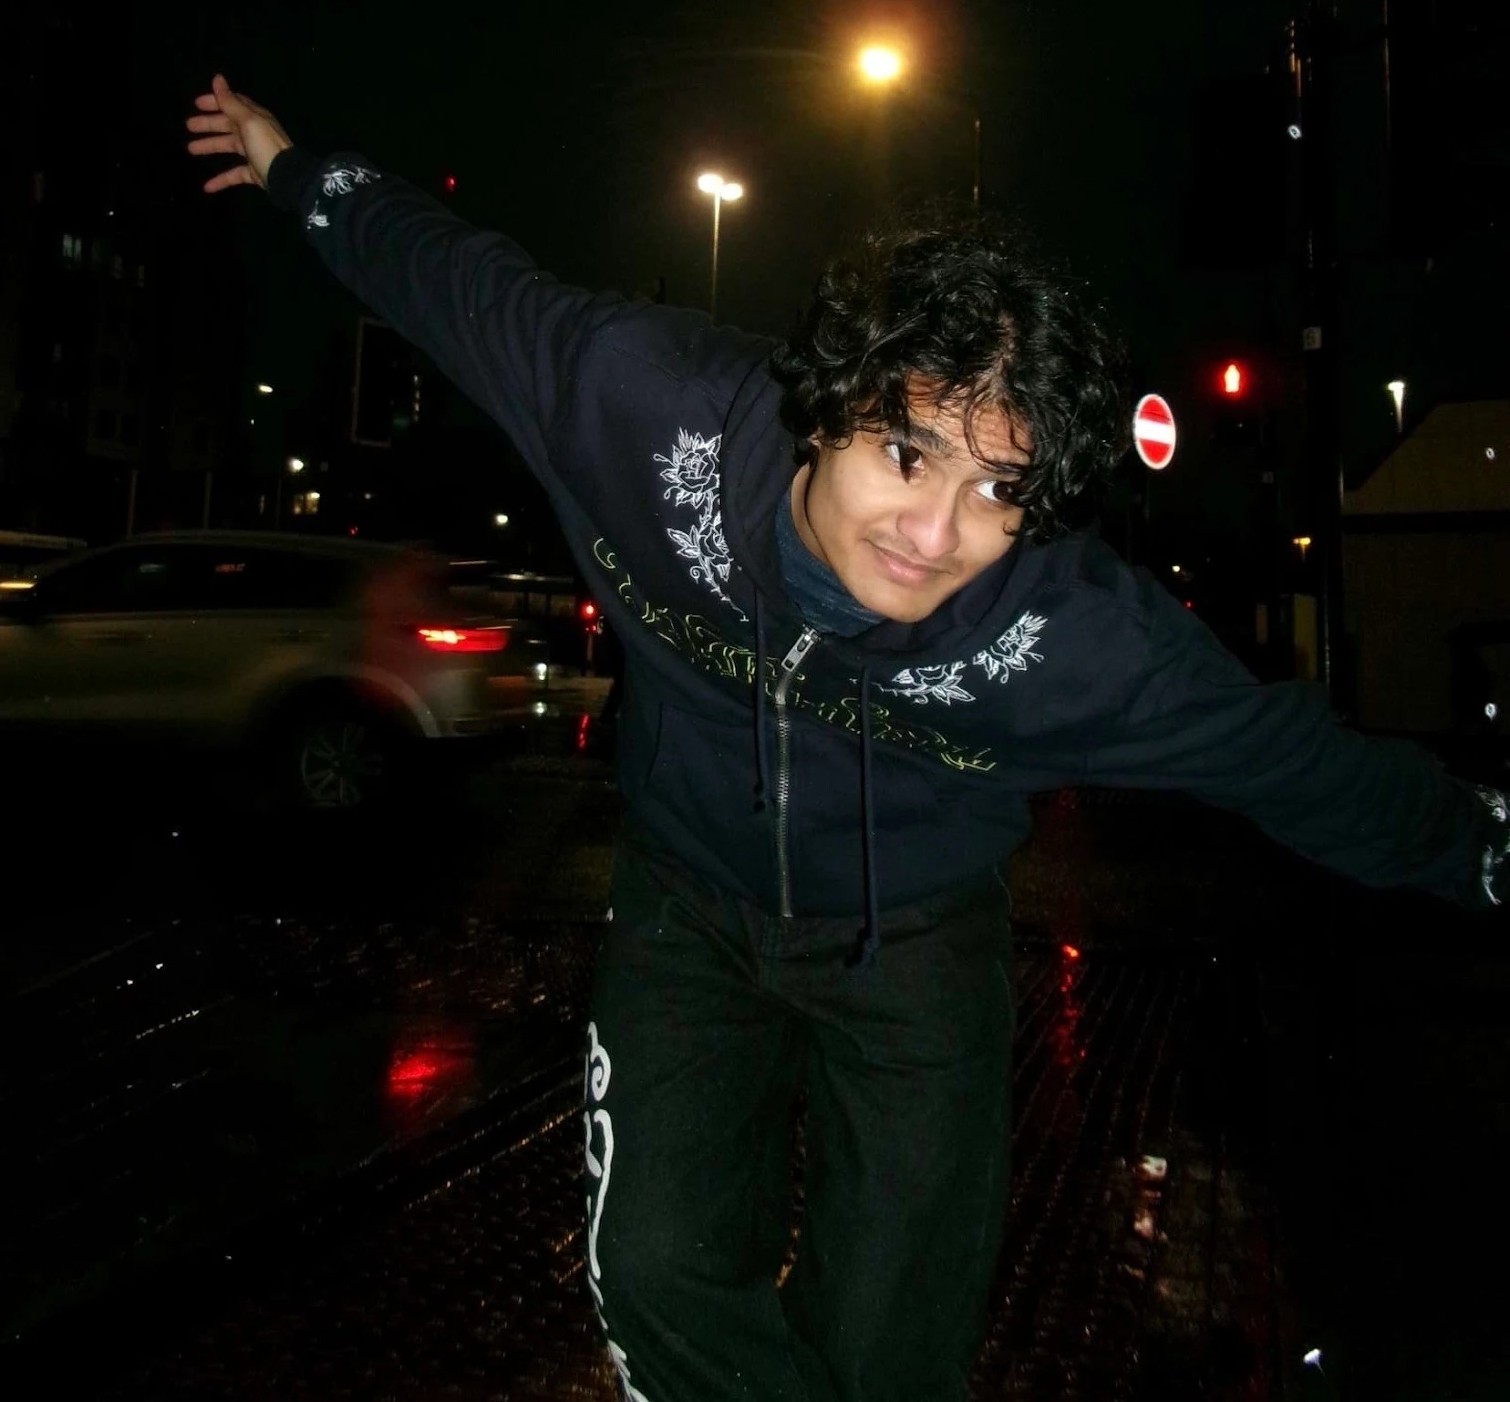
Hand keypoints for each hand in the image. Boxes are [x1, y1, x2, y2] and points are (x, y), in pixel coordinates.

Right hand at [185, 74, 292, 193]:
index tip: (196, 104)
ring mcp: (255, 153)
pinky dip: (221, 179)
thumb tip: (217, 78)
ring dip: (209, 147)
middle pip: (227, 124)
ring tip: (191, 149)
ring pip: (228, 147)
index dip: (215, 102)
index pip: (232, 104)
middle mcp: (254, 132)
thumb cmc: (266, 147)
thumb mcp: (248, 121)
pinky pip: (235, 174)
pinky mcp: (255, 173)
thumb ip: (231, 102)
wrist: (288, 179)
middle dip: (208, 124)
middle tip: (188, 126)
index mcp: (254, 117)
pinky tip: (207, 186)